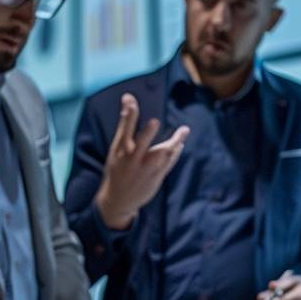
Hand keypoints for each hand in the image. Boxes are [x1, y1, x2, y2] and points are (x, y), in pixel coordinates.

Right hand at [94, 93, 189, 229]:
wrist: (119, 200)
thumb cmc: (118, 168)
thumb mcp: (116, 149)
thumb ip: (125, 126)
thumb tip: (128, 100)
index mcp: (119, 150)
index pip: (123, 129)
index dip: (127, 114)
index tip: (129, 99)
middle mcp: (131, 159)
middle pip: (140, 143)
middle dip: (146, 133)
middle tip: (154, 122)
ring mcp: (144, 169)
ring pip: (161, 154)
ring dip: (174, 142)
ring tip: (184, 131)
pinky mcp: (155, 177)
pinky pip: (168, 163)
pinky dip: (175, 153)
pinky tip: (180, 144)